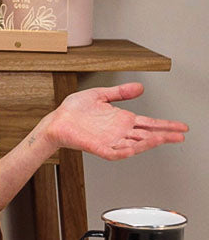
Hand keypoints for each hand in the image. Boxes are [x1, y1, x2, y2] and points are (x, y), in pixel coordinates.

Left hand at [44, 82, 187, 160]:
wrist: (56, 120)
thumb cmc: (73, 110)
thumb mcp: (100, 95)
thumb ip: (120, 92)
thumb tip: (140, 87)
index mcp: (121, 120)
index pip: (148, 123)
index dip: (165, 125)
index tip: (181, 126)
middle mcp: (119, 132)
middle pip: (147, 135)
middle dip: (164, 135)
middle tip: (181, 135)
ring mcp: (110, 141)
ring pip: (135, 144)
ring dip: (149, 142)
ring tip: (163, 138)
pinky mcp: (99, 148)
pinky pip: (116, 152)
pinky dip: (126, 150)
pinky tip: (136, 147)